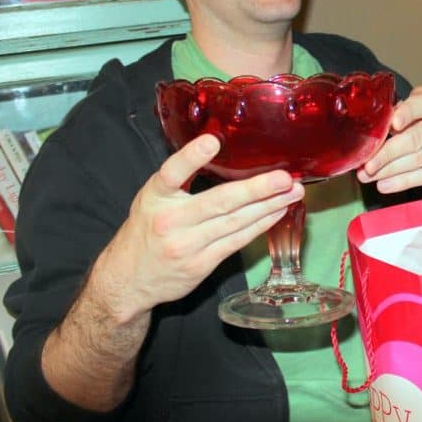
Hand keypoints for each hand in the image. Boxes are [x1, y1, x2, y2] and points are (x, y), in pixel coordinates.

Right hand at [93, 133, 303, 320]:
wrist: (127, 280)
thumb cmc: (147, 229)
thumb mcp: (152, 197)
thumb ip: (180, 178)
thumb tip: (219, 147)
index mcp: (155, 196)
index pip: (171, 173)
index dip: (191, 157)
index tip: (212, 142)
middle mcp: (170, 220)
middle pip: (219, 202)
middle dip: (257, 189)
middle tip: (285, 178)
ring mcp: (186, 245)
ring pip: (234, 223)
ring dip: (269, 207)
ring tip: (293, 192)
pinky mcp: (201, 264)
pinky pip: (236, 241)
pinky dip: (260, 225)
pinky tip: (277, 212)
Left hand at [357, 85, 421, 192]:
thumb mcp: (418, 106)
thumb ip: (397, 112)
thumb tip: (370, 128)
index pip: (420, 105)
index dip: (406, 113)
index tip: (393, 123)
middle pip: (413, 139)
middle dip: (387, 154)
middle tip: (367, 165)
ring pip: (416, 160)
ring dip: (389, 170)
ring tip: (368, 176)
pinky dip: (402, 182)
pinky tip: (384, 184)